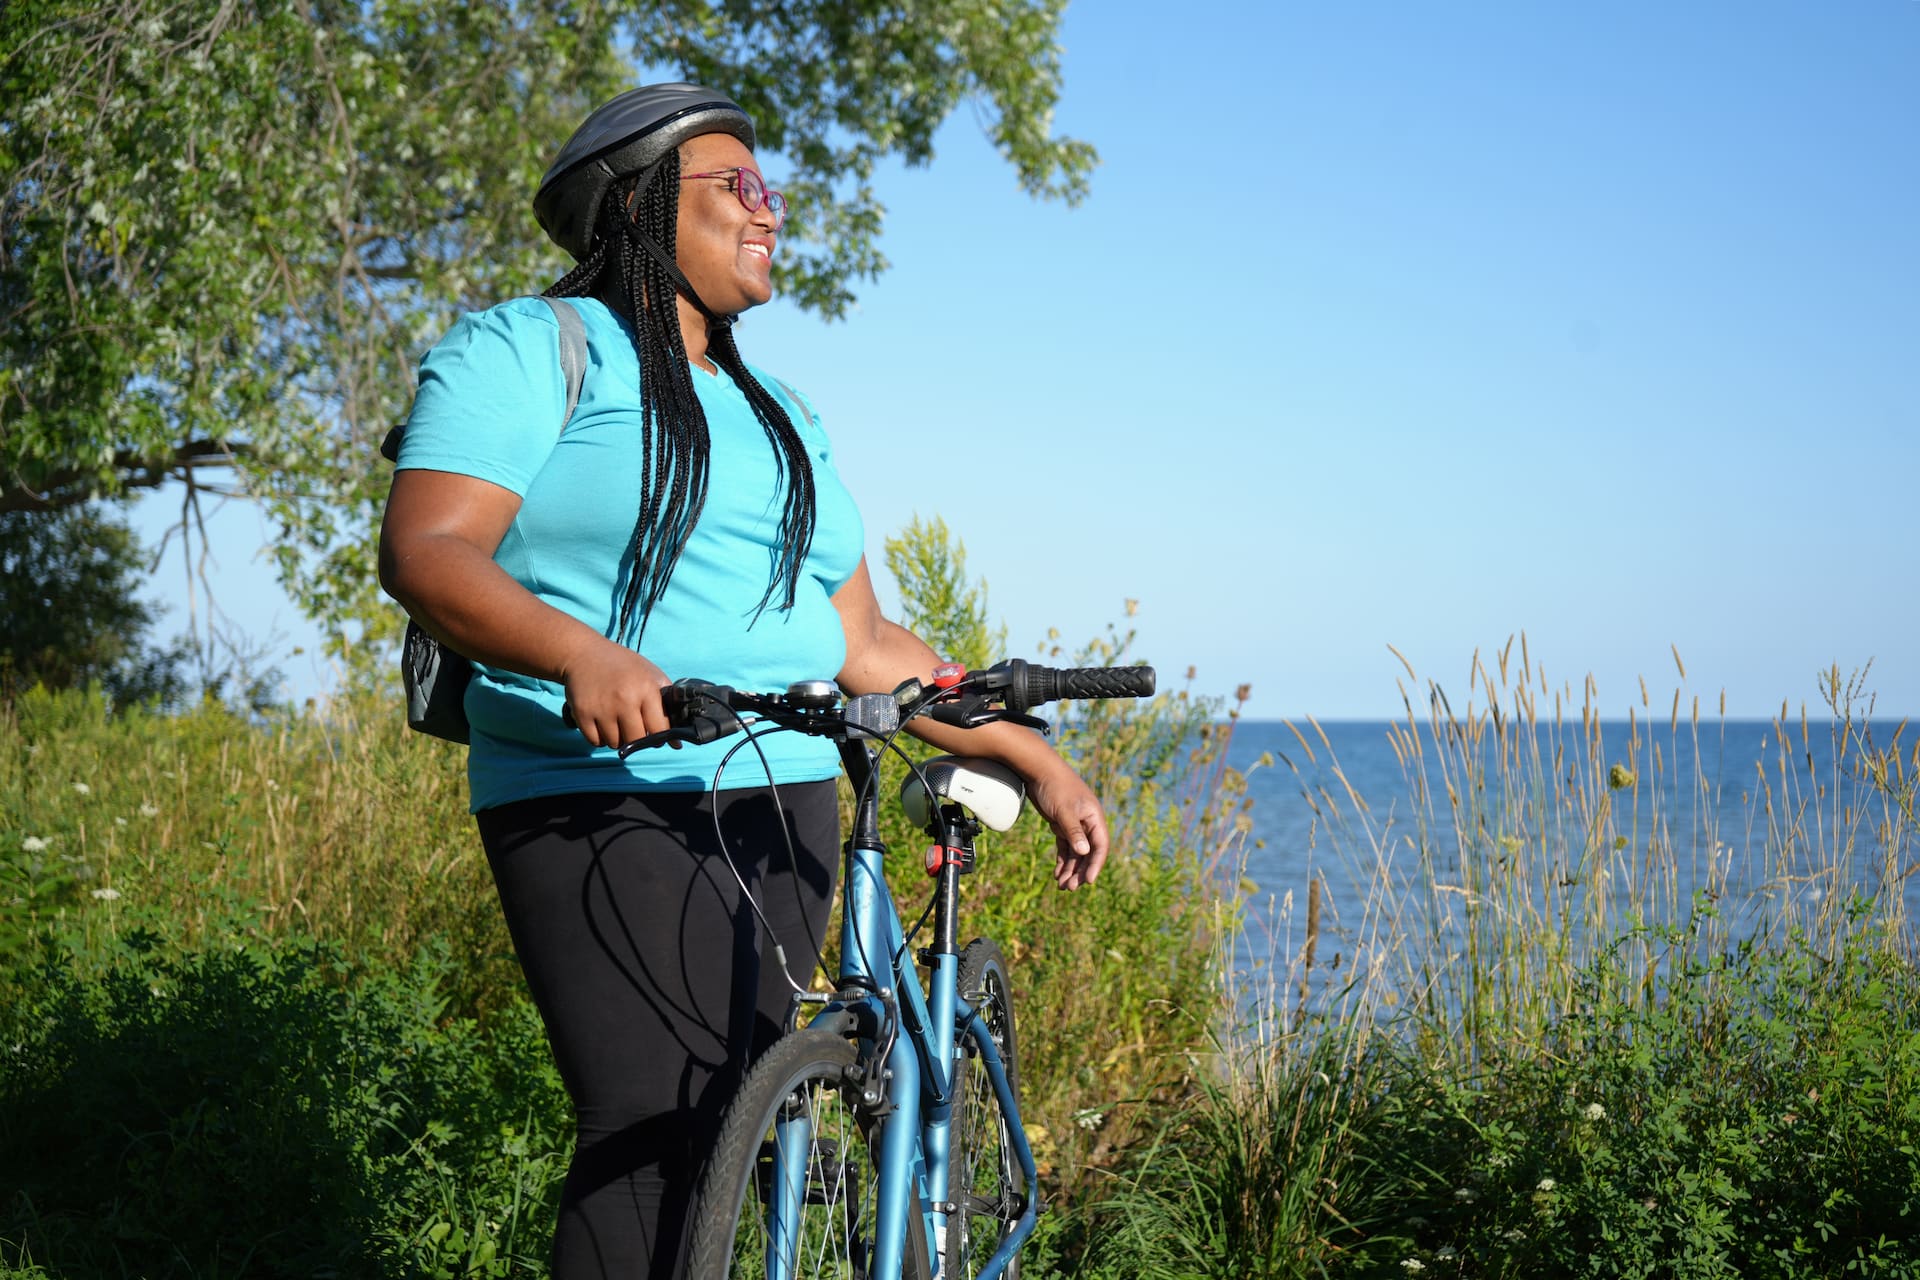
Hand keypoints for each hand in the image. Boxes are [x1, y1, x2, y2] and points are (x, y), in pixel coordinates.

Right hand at [558, 637, 672, 749]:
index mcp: (646, 688)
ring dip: (617, 738)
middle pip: (636, 740)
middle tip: (633, 726)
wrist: (583, 653)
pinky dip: (599, 737)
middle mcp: (624, 699)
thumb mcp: (650, 674)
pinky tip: (601, 722)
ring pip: (615, 743)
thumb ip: (667, 704)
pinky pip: (595, 742)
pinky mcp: (582, 713)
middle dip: (637, 738)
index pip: (659, 729)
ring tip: (615, 720)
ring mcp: (602, 708)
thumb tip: (677, 744)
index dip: (659, 736)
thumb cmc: (622, 665)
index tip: (656, 733)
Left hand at [1025, 760, 1108, 890]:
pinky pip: (1065, 847)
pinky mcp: (1061, 825)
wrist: (1038, 770)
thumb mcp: (1064, 810)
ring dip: (1070, 869)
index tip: (1088, 881)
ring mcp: (1074, 824)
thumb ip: (1074, 831)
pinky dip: (1061, 860)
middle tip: (1071, 888)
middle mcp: (1087, 823)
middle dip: (1080, 871)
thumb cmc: (1055, 787)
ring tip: (1062, 886)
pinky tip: (1057, 874)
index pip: (1100, 846)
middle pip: (1087, 852)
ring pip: (1075, 852)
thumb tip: (1084, 852)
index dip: (1095, 864)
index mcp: (1094, 818)